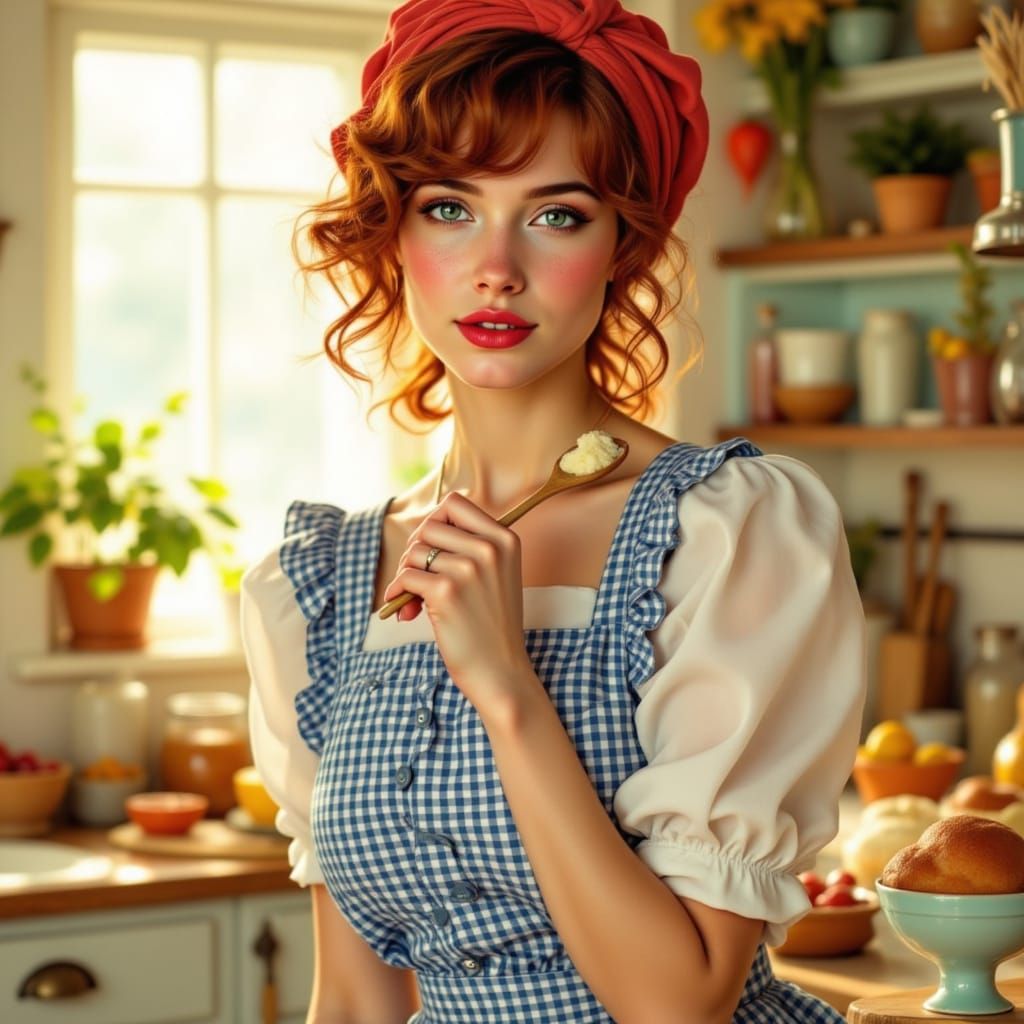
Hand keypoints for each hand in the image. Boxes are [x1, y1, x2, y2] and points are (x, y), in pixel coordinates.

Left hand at [382, 491, 535, 709]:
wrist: (501, 672)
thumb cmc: (491, 626)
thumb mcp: (496, 576)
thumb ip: (469, 548)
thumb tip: (419, 532)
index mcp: (505, 539)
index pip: (455, 503)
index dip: (434, 522)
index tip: (431, 547)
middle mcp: (490, 549)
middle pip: (429, 526)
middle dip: (415, 550)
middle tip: (417, 577)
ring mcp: (469, 569)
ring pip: (414, 552)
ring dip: (406, 574)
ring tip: (415, 599)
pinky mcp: (446, 592)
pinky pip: (405, 577)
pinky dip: (397, 592)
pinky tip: (406, 610)